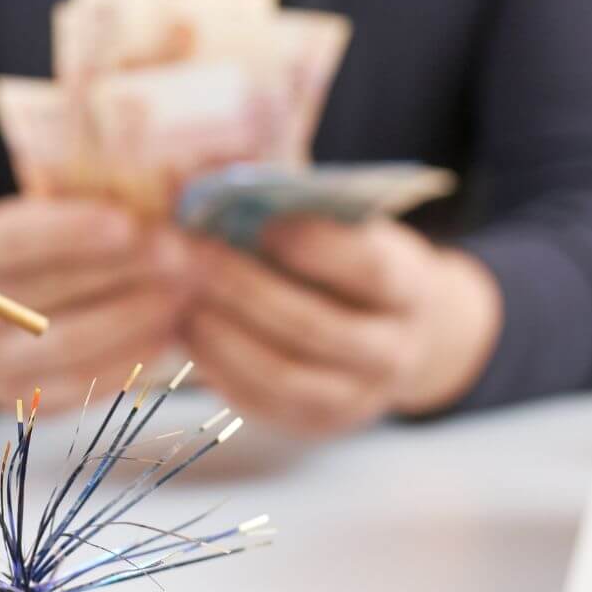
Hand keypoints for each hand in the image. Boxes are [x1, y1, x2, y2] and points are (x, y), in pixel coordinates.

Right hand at [0, 197, 190, 407]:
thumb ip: (90, 182)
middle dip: (122, 273)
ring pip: (70, 344)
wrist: (15, 291)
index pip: (11, 243)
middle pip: (47, 297)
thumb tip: (157, 177)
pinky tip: (171, 328)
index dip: (71, 233)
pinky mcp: (23, 399)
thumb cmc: (47, 228)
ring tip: (186, 288)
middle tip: (184, 254)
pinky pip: (83, 384)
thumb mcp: (52, 192)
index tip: (130, 223)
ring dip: (138, 316)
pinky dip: (132, 356)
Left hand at [183, 217, 501, 434]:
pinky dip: (216, 367)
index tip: (259, 219)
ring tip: (181, 296)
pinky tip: (185, 331)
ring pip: (282, 374)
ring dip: (223, 335)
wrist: (385, 335)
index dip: (313, 245)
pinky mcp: (315, 425)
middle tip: (193, 255)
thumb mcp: (343, 223)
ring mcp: (355, 398)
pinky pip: (258, 403)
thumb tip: (216, 166)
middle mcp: (392, 352)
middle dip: (245, 289)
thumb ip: (293, 196)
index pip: (368, 270)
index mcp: (410, 290)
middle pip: (315, 327)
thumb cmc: (347, 262)